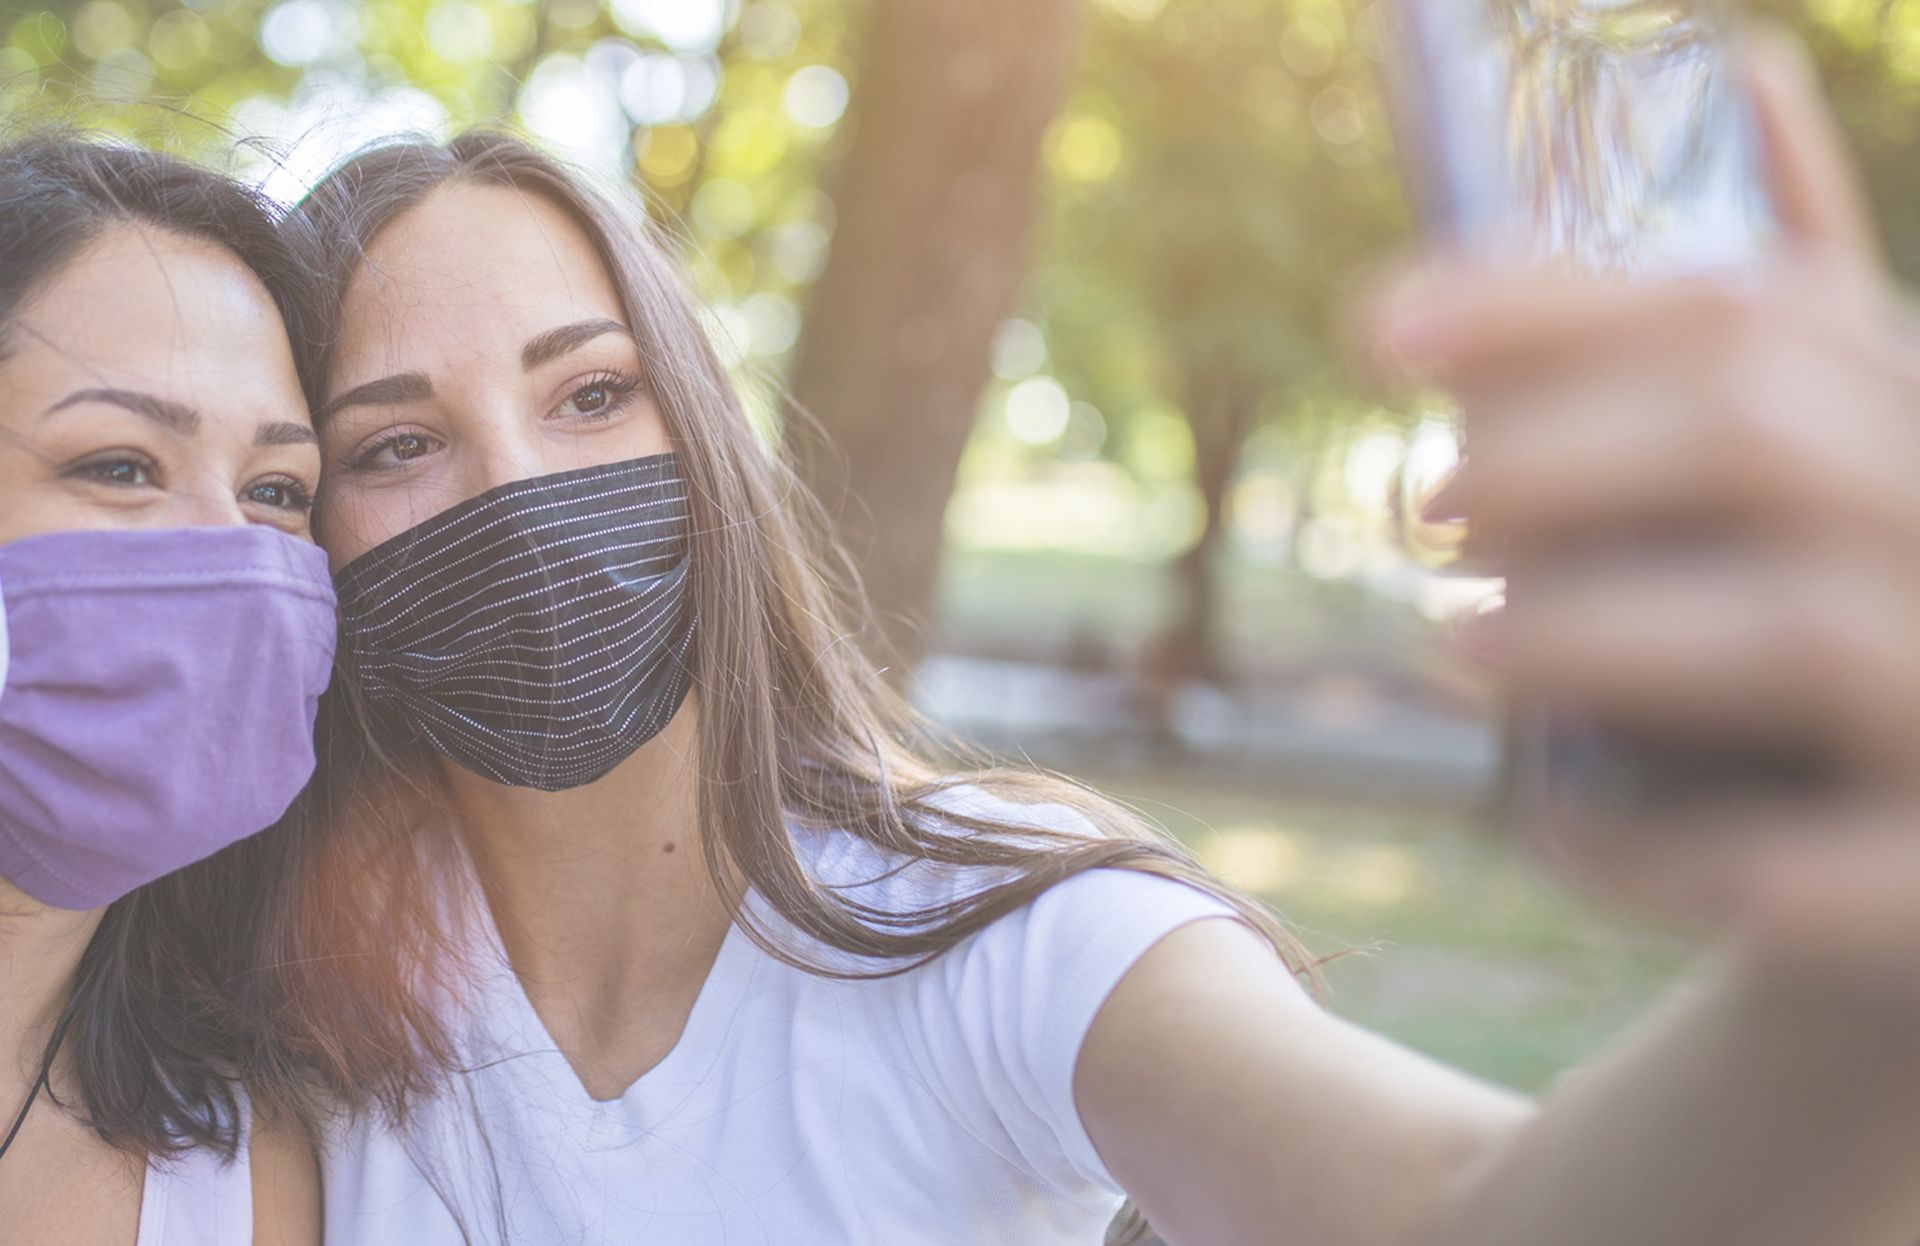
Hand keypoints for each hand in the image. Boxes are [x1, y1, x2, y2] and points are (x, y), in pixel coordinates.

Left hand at [1360, 31, 1919, 996]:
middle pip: (1769, 439)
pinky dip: (1643, 849)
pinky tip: (1548, 830)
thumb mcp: (1823, 479)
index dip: (1549, 303)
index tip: (1375, 329)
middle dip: (1552, 458)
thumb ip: (1778, 330)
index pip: (1759, 310)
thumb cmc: (1839, 667)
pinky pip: (1798, 873)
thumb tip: (1741, 60)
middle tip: (1421, 507)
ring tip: (1452, 648)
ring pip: (1801, 631)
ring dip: (1582, 631)